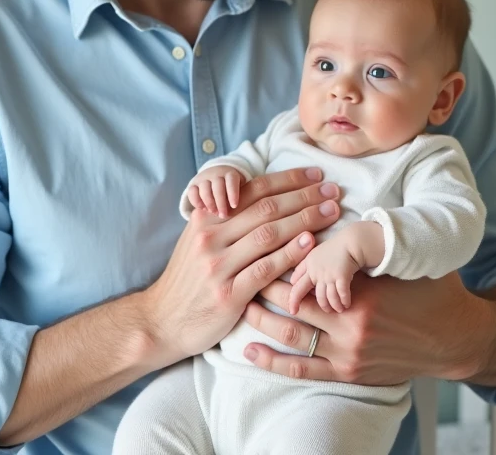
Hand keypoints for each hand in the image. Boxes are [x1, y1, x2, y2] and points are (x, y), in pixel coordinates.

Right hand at [143, 167, 343, 363]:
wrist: (162, 320)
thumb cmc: (189, 279)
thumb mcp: (197, 240)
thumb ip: (226, 219)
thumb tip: (264, 196)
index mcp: (206, 218)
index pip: (254, 190)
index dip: (289, 180)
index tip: (317, 175)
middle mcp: (210, 237)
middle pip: (266, 209)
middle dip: (304, 196)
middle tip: (333, 190)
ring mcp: (218, 265)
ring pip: (269, 234)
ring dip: (305, 220)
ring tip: (331, 211)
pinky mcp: (228, 294)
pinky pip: (265, 269)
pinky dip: (290, 254)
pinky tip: (311, 243)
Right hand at [186, 165, 243, 218]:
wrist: (217, 176)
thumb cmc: (233, 189)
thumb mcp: (241, 189)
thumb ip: (243, 197)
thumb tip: (246, 212)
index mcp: (230, 174)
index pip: (231, 181)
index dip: (233, 193)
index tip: (234, 206)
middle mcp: (216, 174)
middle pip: (217, 186)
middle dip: (220, 202)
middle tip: (223, 215)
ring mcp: (204, 178)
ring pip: (204, 188)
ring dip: (209, 202)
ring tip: (214, 213)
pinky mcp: (193, 184)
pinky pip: (192, 192)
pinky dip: (196, 201)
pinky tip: (203, 209)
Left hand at [241, 271, 490, 385]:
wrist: (455, 337)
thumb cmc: (431, 290)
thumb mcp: (403, 261)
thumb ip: (370, 246)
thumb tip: (338, 214)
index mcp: (362, 289)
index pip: (307, 273)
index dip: (280, 260)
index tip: (259, 247)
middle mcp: (351, 322)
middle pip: (293, 302)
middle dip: (263, 287)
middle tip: (240, 271)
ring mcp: (348, 351)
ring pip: (292, 334)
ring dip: (261, 320)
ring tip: (239, 304)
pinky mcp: (349, 372)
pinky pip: (302, 369)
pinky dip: (273, 361)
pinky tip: (250, 351)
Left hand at [288, 234, 362, 313]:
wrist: (354, 240)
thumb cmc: (337, 247)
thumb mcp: (318, 253)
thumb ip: (307, 266)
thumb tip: (295, 280)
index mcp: (309, 263)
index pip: (295, 281)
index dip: (292, 293)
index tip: (291, 305)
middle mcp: (315, 270)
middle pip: (302, 291)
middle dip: (299, 303)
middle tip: (298, 313)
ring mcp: (327, 274)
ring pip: (323, 297)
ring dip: (331, 305)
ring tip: (337, 309)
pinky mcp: (341, 277)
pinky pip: (340, 295)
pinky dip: (343, 301)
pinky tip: (347, 304)